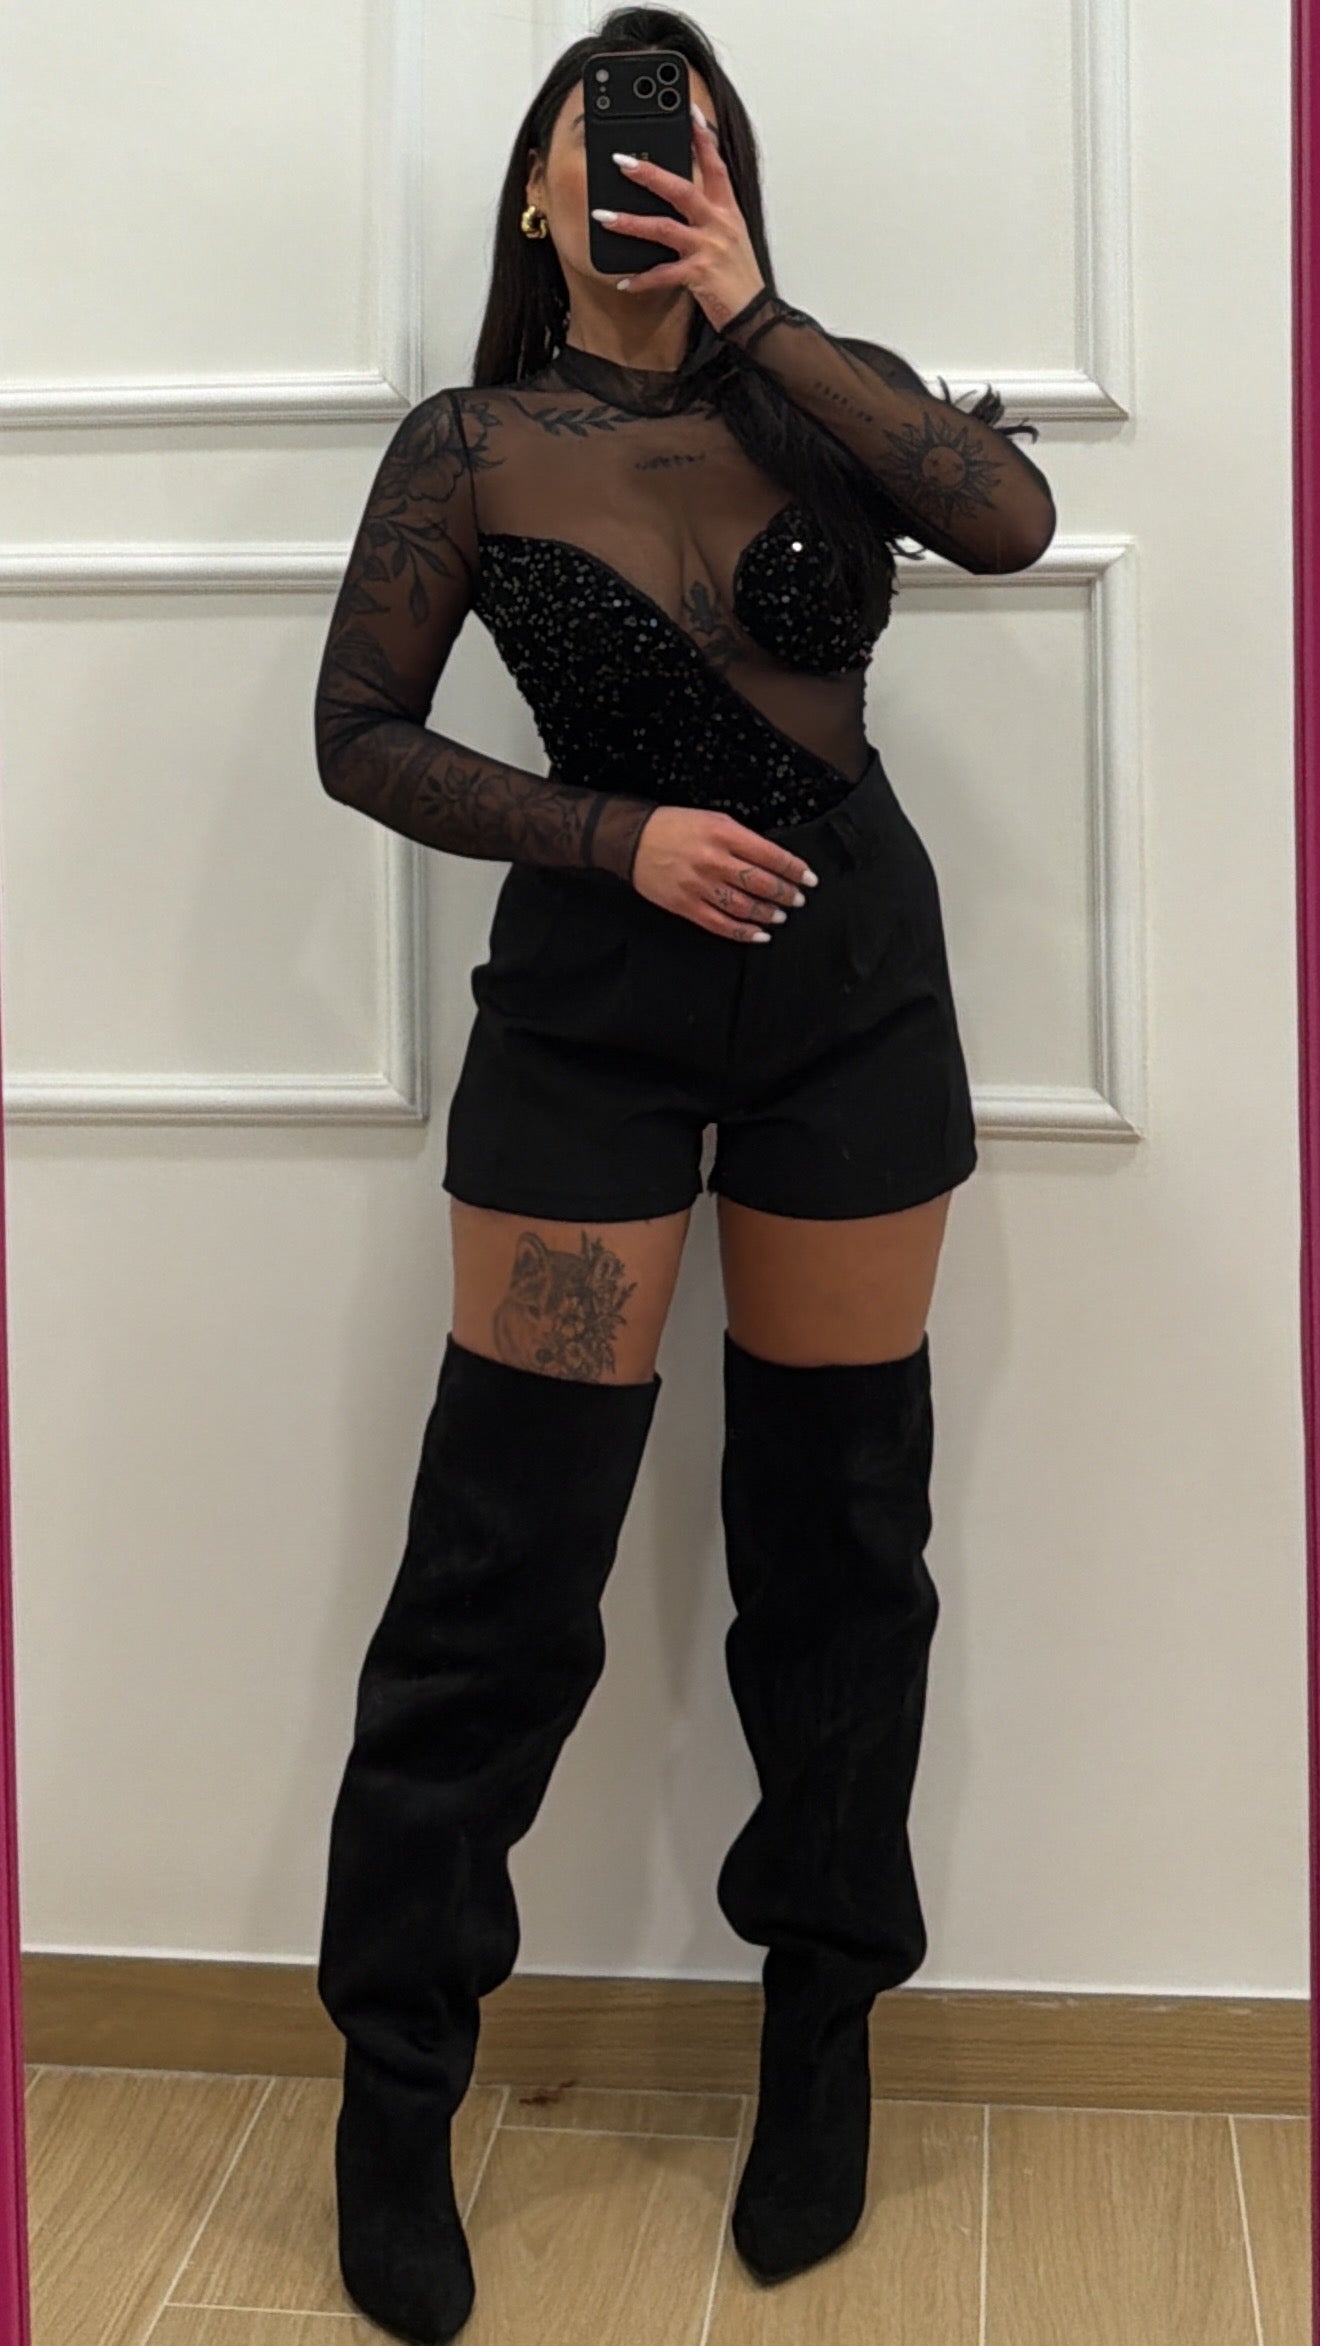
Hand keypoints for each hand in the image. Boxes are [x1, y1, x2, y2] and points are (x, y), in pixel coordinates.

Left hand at [595, 105, 766, 330]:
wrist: (755, 315)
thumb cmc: (740, 279)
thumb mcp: (730, 239)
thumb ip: (708, 217)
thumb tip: (679, 201)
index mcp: (728, 211)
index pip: (714, 165)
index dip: (702, 138)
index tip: (689, 112)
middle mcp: (719, 224)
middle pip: (682, 189)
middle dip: (650, 174)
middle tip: (621, 162)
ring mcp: (709, 249)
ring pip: (664, 228)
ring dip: (630, 223)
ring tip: (603, 217)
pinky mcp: (701, 275)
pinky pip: (663, 275)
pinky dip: (641, 280)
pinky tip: (623, 281)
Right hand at [630, 805, 817, 941]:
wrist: (631, 839)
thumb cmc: (672, 827)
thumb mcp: (713, 820)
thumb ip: (741, 839)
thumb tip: (771, 860)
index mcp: (724, 834)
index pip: (770, 855)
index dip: (794, 869)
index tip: (808, 878)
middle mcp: (714, 861)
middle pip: (761, 883)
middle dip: (785, 893)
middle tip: (798, 899)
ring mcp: (699, 886)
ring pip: (744, 906)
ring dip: (767, 913)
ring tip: (781, 915)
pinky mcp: (686, 906)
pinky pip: (720, 924)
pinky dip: (743, 932)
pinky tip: (758, 934)